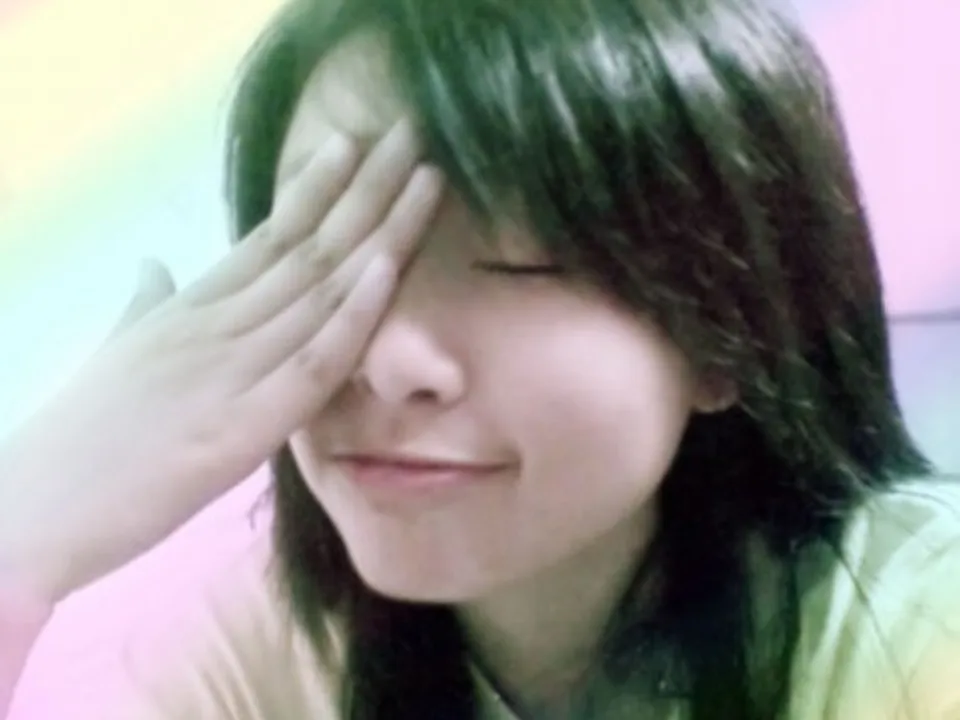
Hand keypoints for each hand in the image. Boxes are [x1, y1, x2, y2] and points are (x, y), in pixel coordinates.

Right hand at [0, 119, 443, 603]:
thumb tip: (155, 265)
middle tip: (409, 131)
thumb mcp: (120, 354)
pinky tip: (384, 268)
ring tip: (424, 177)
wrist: (34, 509)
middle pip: (307, 247)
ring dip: (378, 233)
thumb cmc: (81, 438)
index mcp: (192, 308)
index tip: (354, 142)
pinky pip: (309, 363)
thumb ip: (147, 305)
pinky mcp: (241, 426)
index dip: (315, 187)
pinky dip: (350, 315)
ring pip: (319, 291)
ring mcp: (230, 369)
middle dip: (366, 188)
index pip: (267, 236)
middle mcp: (217, 323)